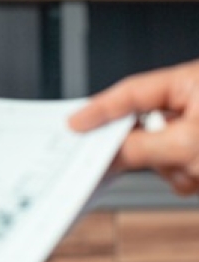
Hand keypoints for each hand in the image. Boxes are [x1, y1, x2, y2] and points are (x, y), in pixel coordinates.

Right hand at [70, 60, 198, 194]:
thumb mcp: (189, 143)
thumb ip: (142, 147)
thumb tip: (107, 152)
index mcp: (189, 83)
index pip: (132, 92)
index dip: (100, 108)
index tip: (75, 124)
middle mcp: (192, 103)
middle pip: (143, 126)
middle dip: (143, 148)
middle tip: (110, 157)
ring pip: (161, 152)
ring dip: (173, 168)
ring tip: (195, 170)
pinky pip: (179, 168)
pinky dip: (187, 178)